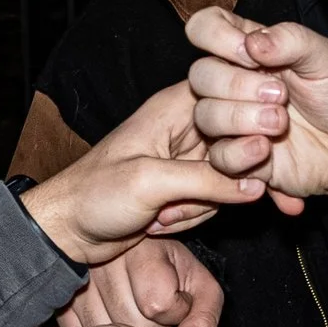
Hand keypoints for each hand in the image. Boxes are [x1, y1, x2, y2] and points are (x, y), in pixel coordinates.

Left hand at [17, 82, 265, 263]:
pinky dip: (193, 216)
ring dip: (200, 205)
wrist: (70, 230)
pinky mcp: (190, 188)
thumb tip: (257, 184)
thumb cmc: (95, 194)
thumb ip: (208, 180)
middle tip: (182, 197)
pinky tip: (160, 220)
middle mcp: (187, 129)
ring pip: (233, 179)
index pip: (233, 96)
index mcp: (175, 107)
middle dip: (222, 179)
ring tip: (160, 211)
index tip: (258, 148)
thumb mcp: (151, 182)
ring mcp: (191, 160)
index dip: (250, 121)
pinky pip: (218, 201)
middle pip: (241, 143)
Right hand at [55, 237, 223, 326]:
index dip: (176, 311)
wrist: (127, 250)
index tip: (176, 298)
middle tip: (154, 309)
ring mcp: (78, 285)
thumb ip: (206, 311)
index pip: (160, 306)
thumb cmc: (166, 270)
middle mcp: (104, 264)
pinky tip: (112, 322)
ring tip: (134, 314)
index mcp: (141, 251)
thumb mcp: (197, 281)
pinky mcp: (62, 303)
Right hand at [184, 6, 327, 220]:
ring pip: (205, 116)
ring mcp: (233, 121)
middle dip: (237, 85)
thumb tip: (252, 42)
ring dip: (241, 118)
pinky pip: (218, 156)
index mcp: (249, 48)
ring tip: (280, 123)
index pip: (205, 27)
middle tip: (281, 95)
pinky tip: (266, 150)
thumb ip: (290, 40)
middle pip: (200, 75)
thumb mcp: (326, 57)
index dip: (216, 37)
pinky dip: (240, 153)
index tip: (252, 54)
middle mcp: (233, 82)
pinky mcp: (239, 158)